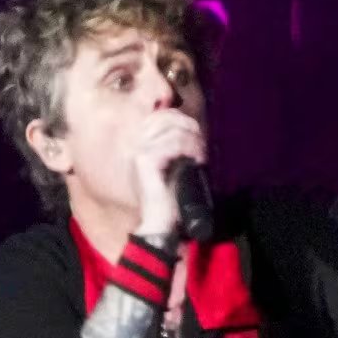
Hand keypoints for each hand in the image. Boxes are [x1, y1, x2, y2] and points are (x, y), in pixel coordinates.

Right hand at [131, 109, 207, 234]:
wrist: (160, 222)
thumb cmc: (168, 197)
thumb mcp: (174, 165)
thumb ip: (177, 145)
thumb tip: (192, 127)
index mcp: (140, 143)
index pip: (161, 115)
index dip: (183, 121)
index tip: (197, 138)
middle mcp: (135, 143)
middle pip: (166, 117)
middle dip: (189, 127)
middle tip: (201, 146)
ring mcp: (138, 151)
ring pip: (171, 128)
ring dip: (192, 139)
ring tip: (200, 155)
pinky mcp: (145, 160)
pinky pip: (172, 143)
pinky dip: (189, 148)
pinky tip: (196, 159)